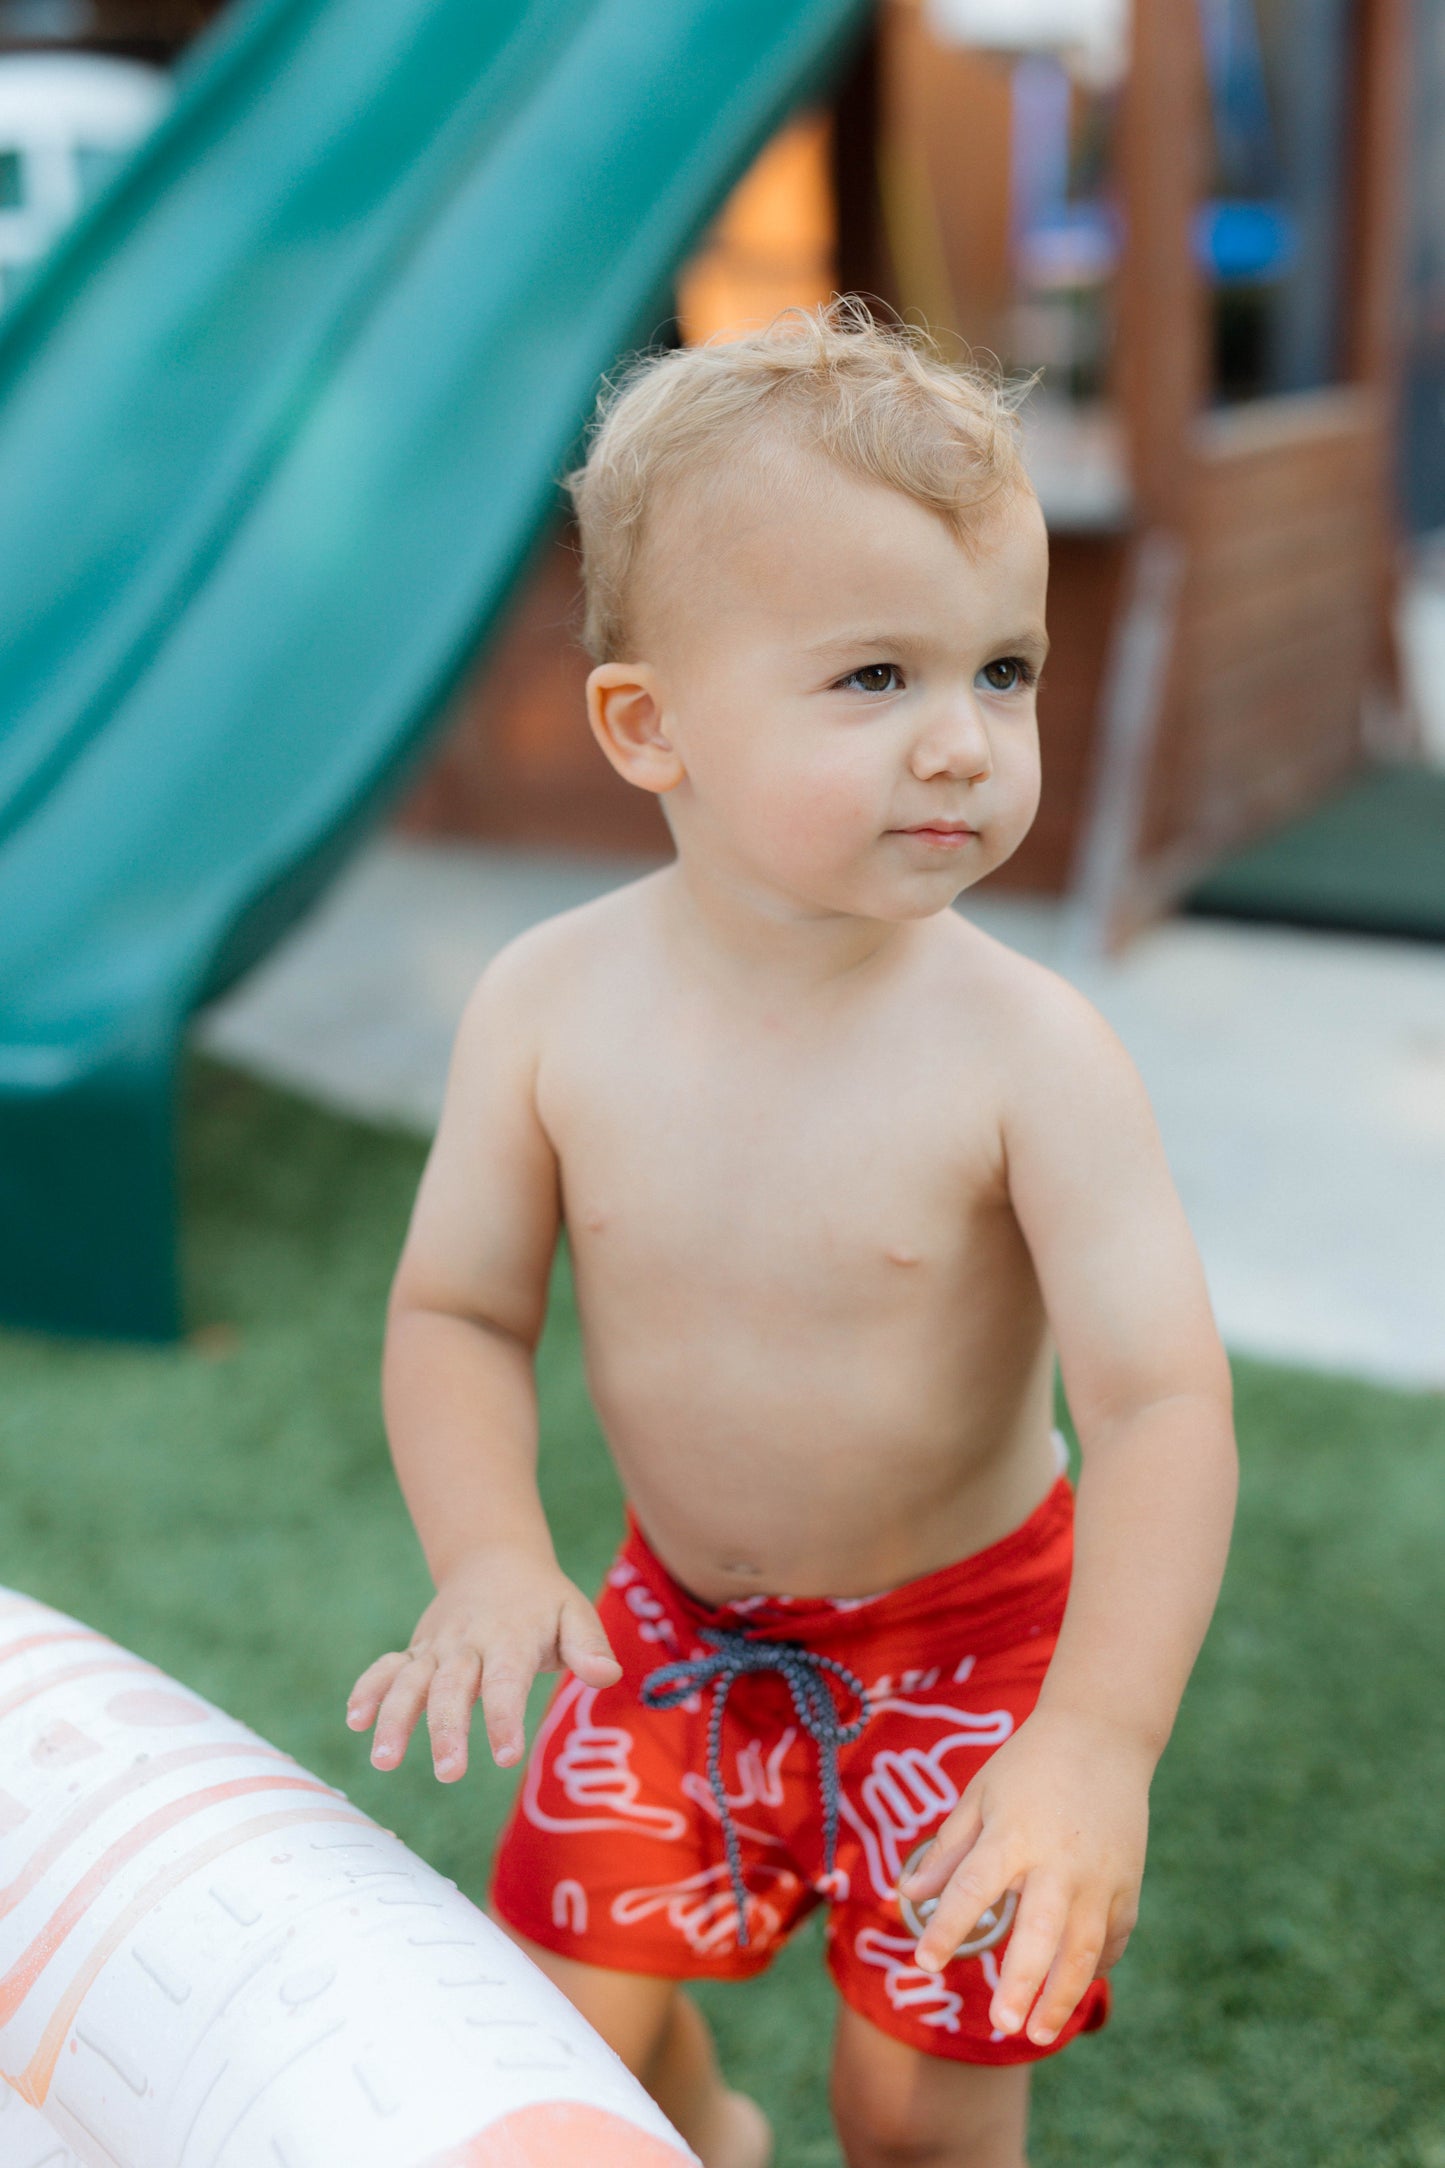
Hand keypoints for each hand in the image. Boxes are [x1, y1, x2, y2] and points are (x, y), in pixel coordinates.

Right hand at [345, 1549, 620, 1781]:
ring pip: (410, 1680)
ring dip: (394, 1716)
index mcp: (511, 1637)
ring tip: (384, 1759)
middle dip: (447, 1729)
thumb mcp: (574, 1613)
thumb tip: (607, 1676)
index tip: (505, 1756)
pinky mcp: (416, 1651)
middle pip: (453, 1687)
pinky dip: (368, 1690)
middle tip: (448, 1772)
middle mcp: (468, 1643)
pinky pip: (387, 1668)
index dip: (504, 1718)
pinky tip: (355, 1720)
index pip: (506, 1681)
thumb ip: (590, 1647)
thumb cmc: (542, 1601)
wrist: (494, 1558)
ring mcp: (437, 1647)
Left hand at [896, 1708, 1149, 2046]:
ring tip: (1038, 2033)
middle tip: (1000, 2025)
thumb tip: (908, 1896)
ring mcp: (1101, 1877)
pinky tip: (1074, 1986)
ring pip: (1084, 1950)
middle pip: (1041, 1933)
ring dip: (1062, 1996)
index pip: (974, 1889)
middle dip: (1021, 1984)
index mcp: (1013, 1834)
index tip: (925, 1961)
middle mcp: (1060, 1861)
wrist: (1103, 1735)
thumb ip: (948, 1850)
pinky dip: (1094, 1967)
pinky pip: (1112, 1939)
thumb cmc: (1029, 1765)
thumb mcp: (980, 1795)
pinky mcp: (1128, 1886)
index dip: (948, 1928)